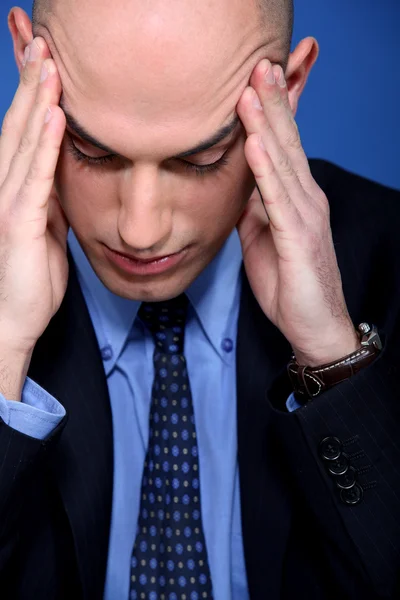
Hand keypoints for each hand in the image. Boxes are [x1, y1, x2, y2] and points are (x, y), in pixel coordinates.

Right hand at [0, 37, 67, 398]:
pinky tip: (54, 116)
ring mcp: (7, 203)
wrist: (14, 319)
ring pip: (23, 142)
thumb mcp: (45, 225)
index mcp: (13, 186)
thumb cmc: (30, 275)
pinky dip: (45, 145)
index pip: (22, 130)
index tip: (44, 57)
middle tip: (43, 41)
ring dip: (36, 100)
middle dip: (31, 82)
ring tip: (49, 64)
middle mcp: (3, 186)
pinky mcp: (18, 223)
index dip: (30, 92)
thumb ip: (49, 195)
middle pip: (18, 125)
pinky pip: (35, 177)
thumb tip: (62, 169)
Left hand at [236, 59, 358, 366]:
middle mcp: (307, 198)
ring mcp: (306, 216)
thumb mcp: (263, 239)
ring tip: (252, 90)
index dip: (269, 113)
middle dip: (271, 103)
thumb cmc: (290, 285)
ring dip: (267, 125)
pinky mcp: (300, 238)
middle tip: (257, 65)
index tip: (253, 80)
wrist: (314, 326)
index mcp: (296, 198)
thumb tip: (237, 187)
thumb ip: (254, 210)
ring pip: (284, 162)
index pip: (282, 148)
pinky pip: (279, 199)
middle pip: (287, 143)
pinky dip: (266, 170)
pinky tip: (255, 145)